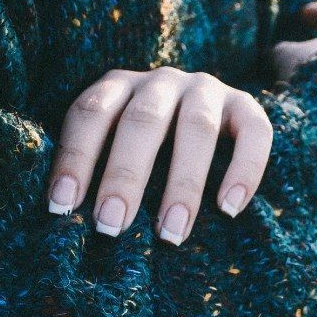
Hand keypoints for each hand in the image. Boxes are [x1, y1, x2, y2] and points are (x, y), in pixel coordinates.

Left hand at [47, 67, 273, 244]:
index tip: (63, 206)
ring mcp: (207, 90)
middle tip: (111, 226)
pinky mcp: (246, 107)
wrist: (207, 122)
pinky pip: (254, 133)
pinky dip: (244, 170)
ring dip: (183, 183)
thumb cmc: (144, 154)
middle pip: (142, 121)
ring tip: (171, 233)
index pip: (91, 113)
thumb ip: (98, 169)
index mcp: (119, 87)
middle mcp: (161, 82)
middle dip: (125, 176)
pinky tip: (229, 209)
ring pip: (197, 128)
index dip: (75, 157)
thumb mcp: (113, 149)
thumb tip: (69, 220)